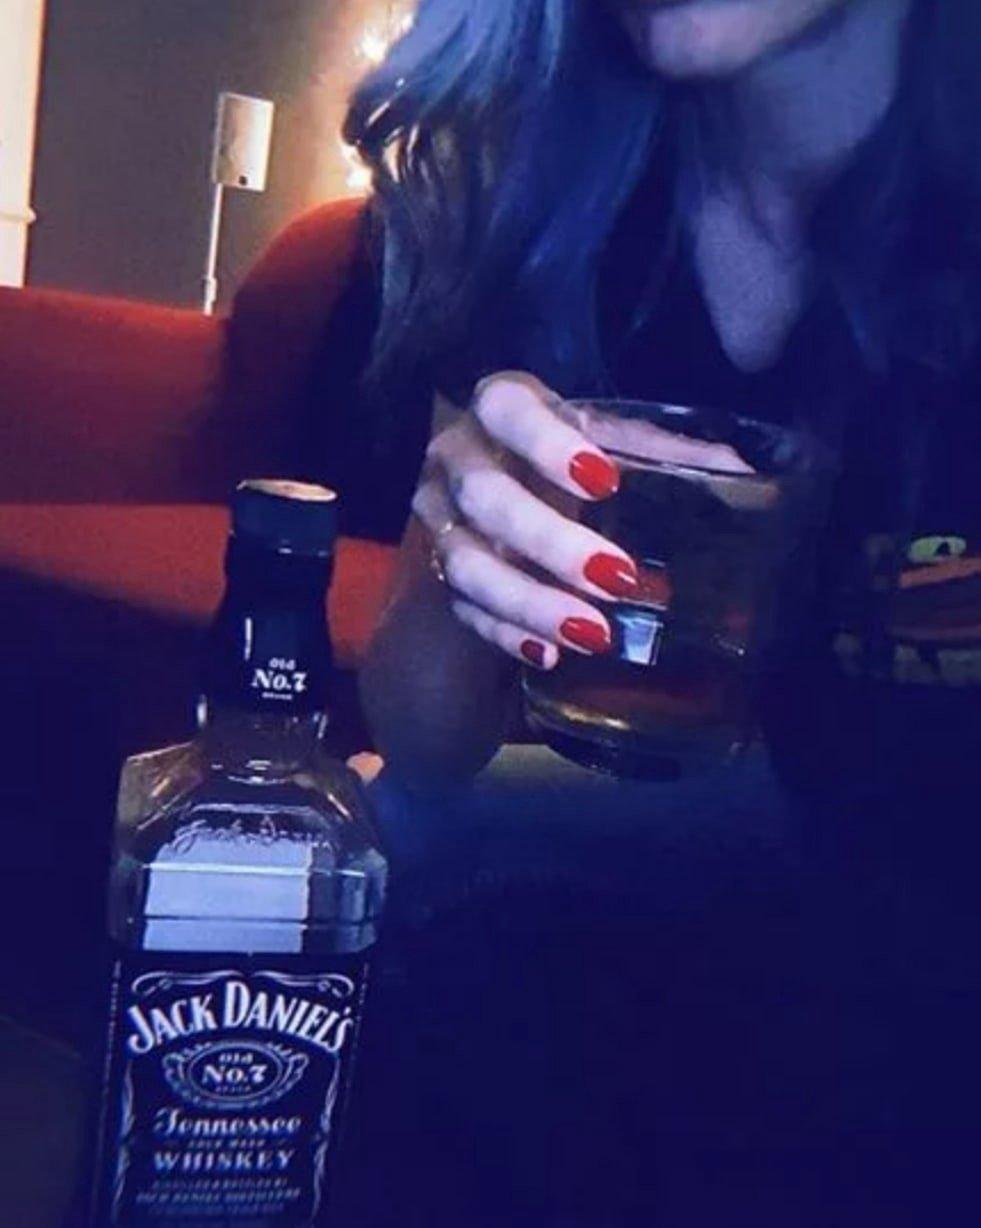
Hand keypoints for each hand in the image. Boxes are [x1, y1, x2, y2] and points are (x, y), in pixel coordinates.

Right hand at [411, 372, 640, 669]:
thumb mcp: (610, 441)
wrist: (507, 479)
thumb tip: (739, 471)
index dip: (547, 444)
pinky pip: (461, 607)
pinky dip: (504, 633)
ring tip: (593, 633)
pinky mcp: (437, 570)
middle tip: (616, 576)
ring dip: (529, 601)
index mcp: (500, 407)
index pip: (506, 410)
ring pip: (465, 562)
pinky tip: (549, 653)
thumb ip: (664, 452)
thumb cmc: (568, 455)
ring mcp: (439, 517)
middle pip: (485, 497)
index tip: (604, 480)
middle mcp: (457, 457)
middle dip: (550, 541)